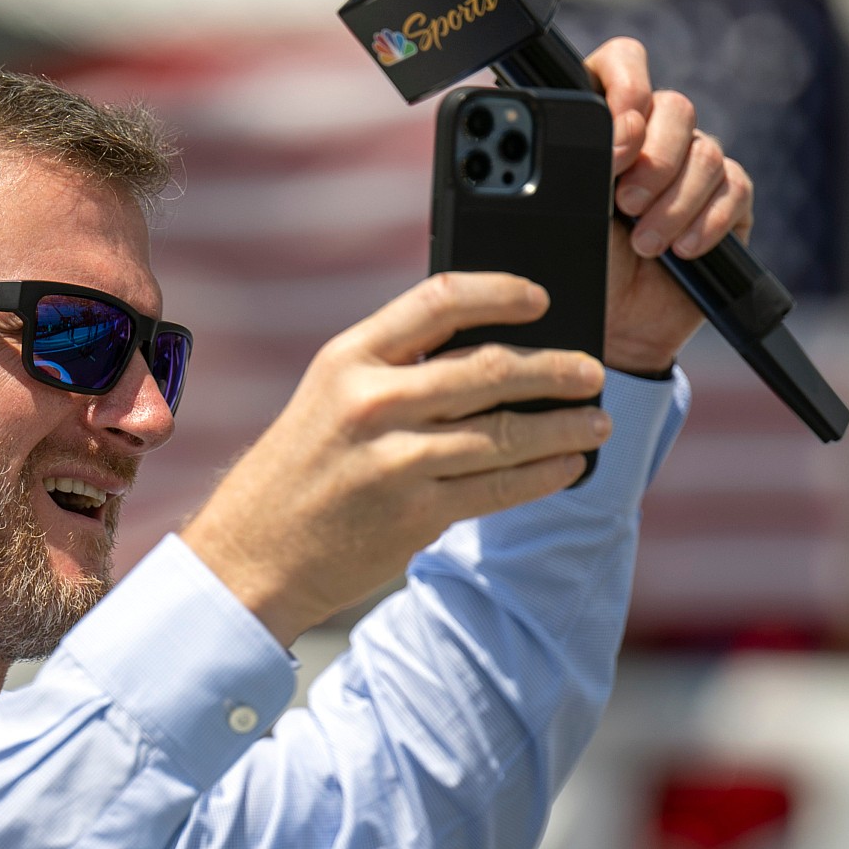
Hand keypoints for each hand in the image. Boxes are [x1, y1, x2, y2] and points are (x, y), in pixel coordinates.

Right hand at [180, 272, 610, 644]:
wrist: (251, 555)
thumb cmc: (301, 470)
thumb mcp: (329, 397)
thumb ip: (396, 370)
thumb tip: (491, 356)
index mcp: (349, 358)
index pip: (439, 300)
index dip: (500, 292)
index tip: (540, 298)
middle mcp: (372, 400)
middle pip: (489, 368)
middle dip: (555, 369)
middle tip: (592, 372)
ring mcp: (396, 459)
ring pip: (505, 432)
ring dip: (564, 427)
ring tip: (597, 423)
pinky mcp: (416, 513)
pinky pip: (499, 487)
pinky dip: (543, 475)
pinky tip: (568, 466)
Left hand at [585, 36, 754, 373]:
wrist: (613, 329)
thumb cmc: (578, 266)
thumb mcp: (561, 212)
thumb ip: (570, 164)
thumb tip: (600, 137)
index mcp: (606, 121)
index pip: (624, 62)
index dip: (627, 85)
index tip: (618, 132)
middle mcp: (653, 135)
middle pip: (674, 106)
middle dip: (652, 158)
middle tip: (624, 204)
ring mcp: (692, 167)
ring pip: (704, 149)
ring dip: (673, 201)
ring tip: (644, 243)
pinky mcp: (726, 202)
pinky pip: (735, 187)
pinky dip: (708, 221)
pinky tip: (682, 251)